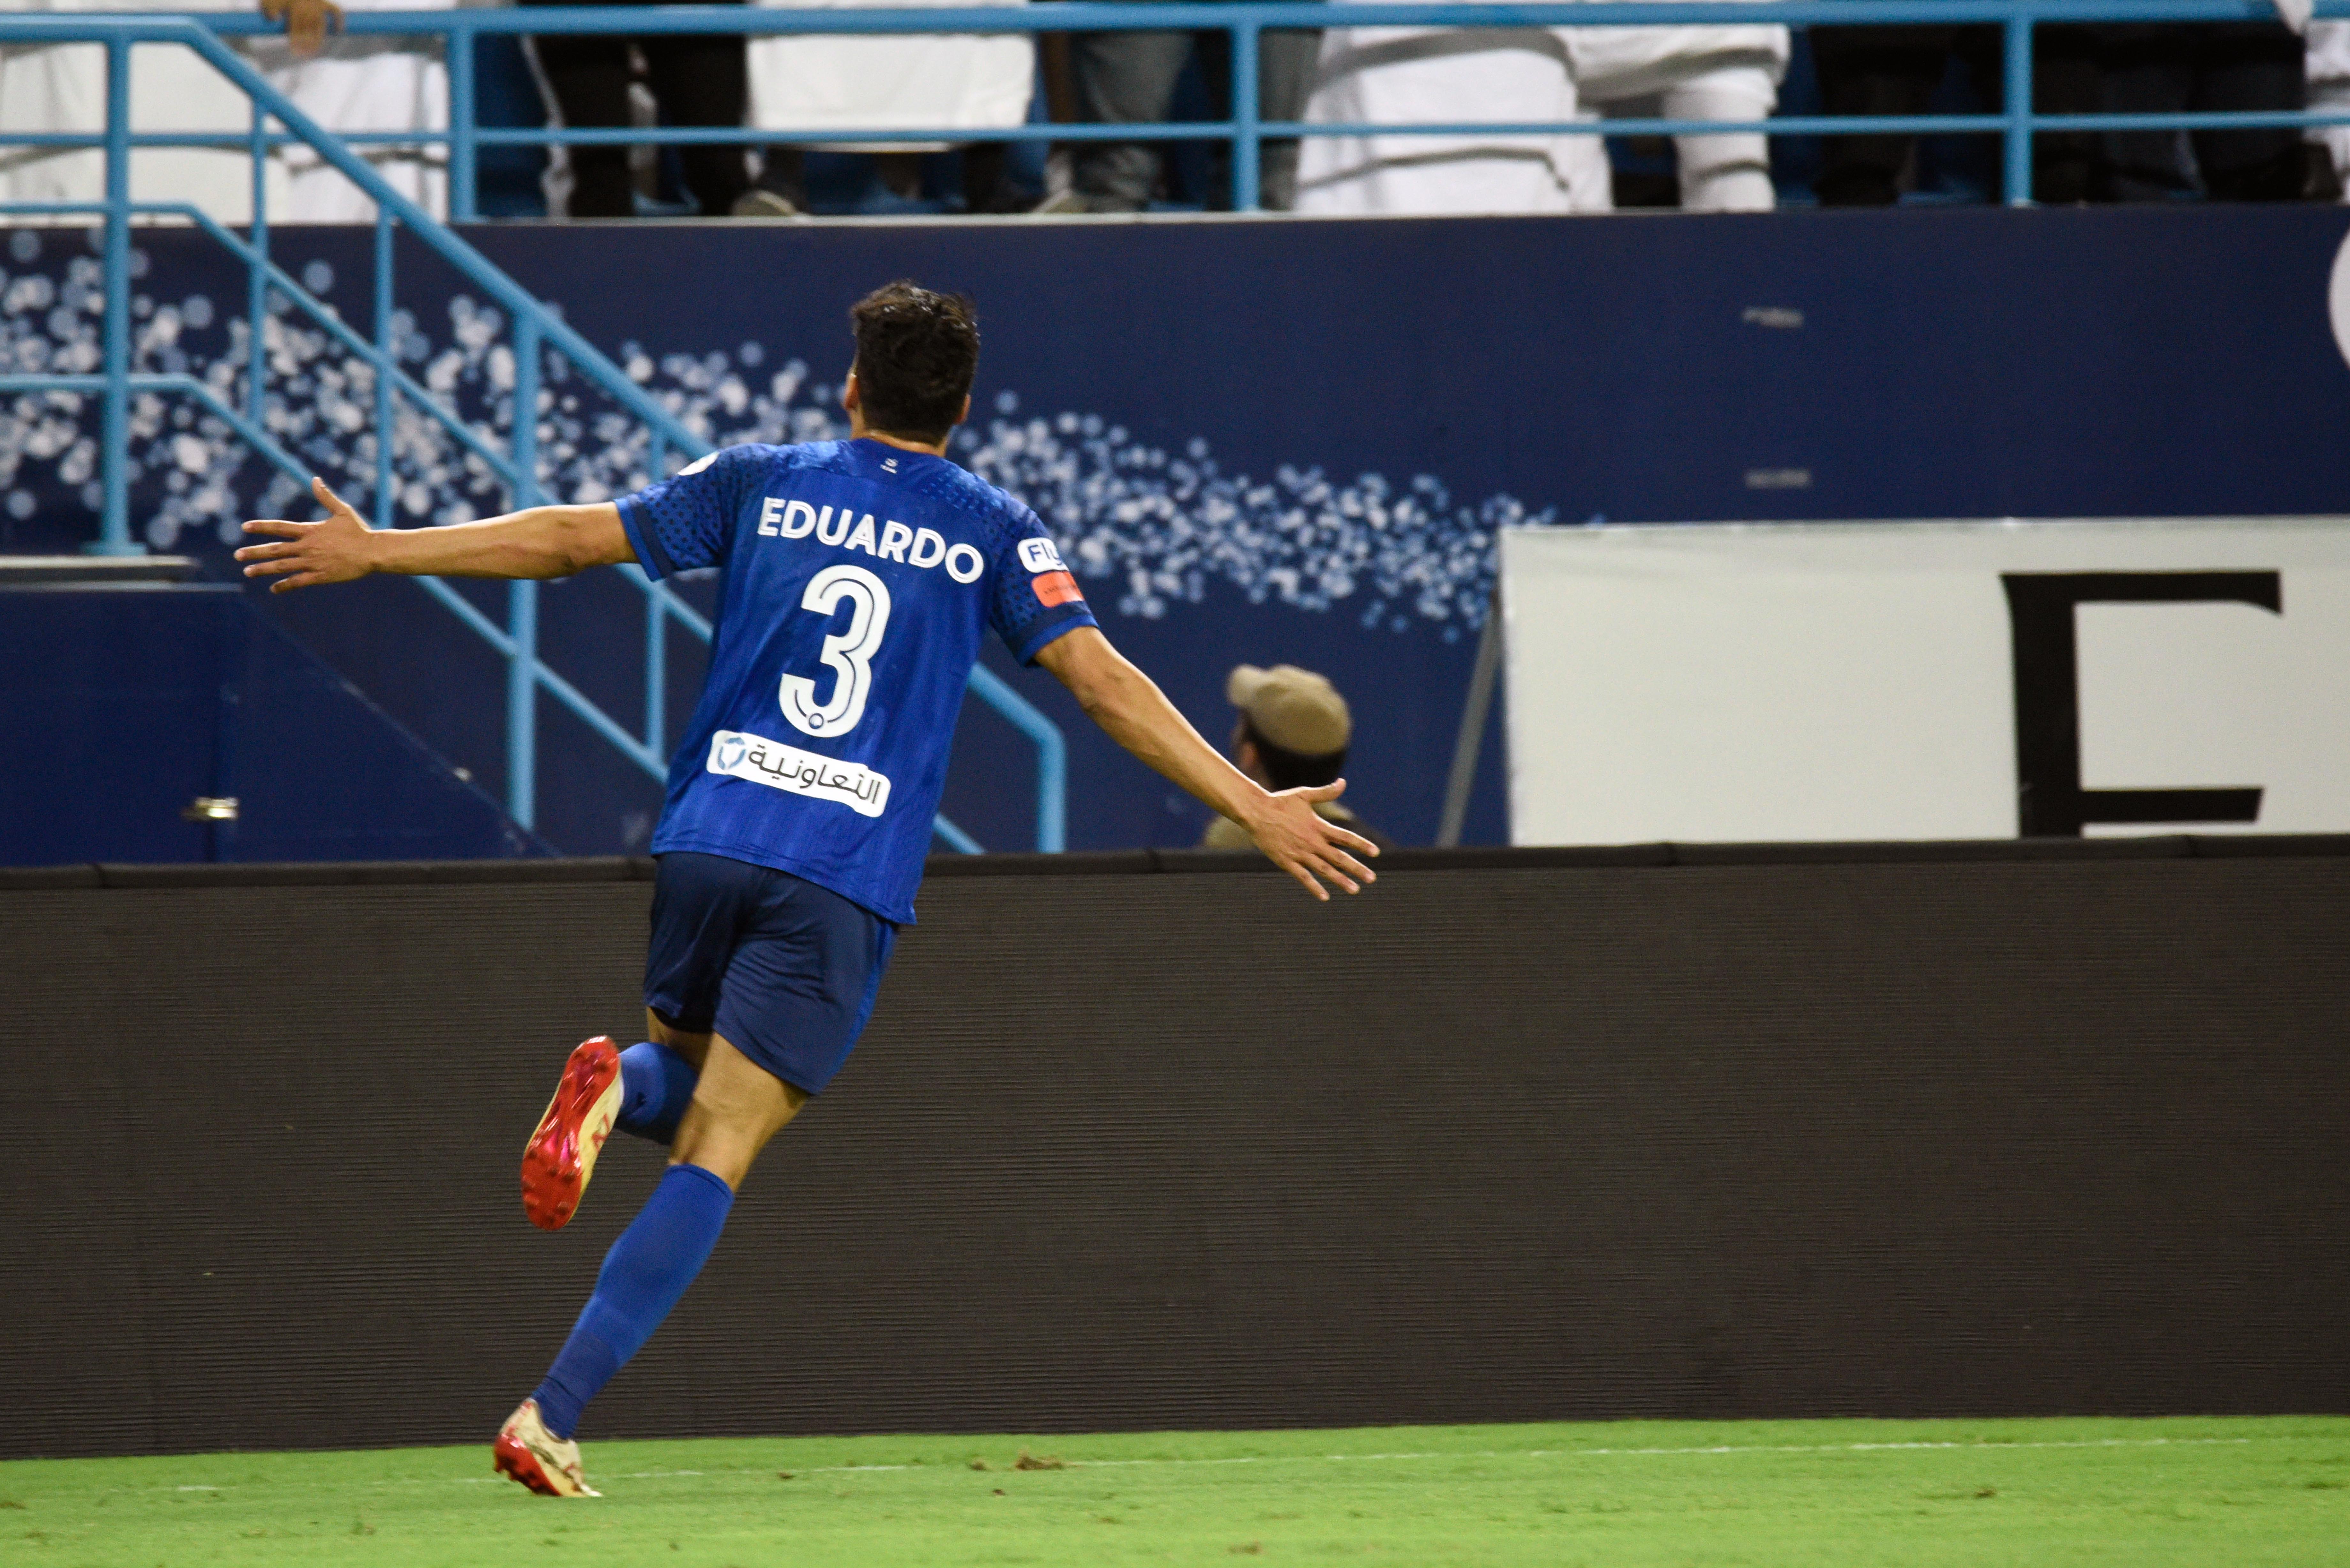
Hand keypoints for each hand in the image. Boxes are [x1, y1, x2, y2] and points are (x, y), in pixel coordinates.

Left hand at [236, 478, 377, 592]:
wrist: (373, 552)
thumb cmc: (359, 531)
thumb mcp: (342, 511)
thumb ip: (325, 497)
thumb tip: (315, 479)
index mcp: (310, 530)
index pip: (280, 527)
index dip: (261, 526)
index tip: (244, 527)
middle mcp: (307, 547)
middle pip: (275, 549)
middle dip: (254, 552)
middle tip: (237, 555)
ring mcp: (313, 562)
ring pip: (282, 566)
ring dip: (263, 569)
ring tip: (247, 571)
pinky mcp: (321, 576)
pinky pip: (298, 581)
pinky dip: (285, 585)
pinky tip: (274, 588)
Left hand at [260, 0, 343, 57]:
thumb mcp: (266, 1)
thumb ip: (268, 9)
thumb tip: (274, 18)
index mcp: (294, 6)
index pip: (296, 26)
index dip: (295, 40)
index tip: (294, 52)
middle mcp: (307, 5)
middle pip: (309, 28)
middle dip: (306, 43)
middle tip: (304, 56)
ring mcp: (317, 4)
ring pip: (320, 25)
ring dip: (318, 39)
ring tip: (314, 51)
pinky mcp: (323, 3)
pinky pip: (335, 10)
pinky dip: (338, 19)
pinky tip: (338, 30)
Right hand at [1241, 781, 1378, 900]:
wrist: (1256, 812)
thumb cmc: (1280, 802)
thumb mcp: (1304, 794)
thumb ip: (1325, 792)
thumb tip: (1343, 782)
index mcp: (1318, 826)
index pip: (1345, 837)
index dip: (1361, 845)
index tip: (1375, 853)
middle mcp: (1312, 842)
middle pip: (1339, 857)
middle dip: (1356, 868)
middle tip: (1371, 878)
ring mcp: (1299, 853)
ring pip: (1324, 870)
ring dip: (1340, 880)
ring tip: (1354, 890)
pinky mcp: (1286, 861)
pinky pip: (1303, 877)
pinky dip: (1314, 887)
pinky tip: (1324, 896)